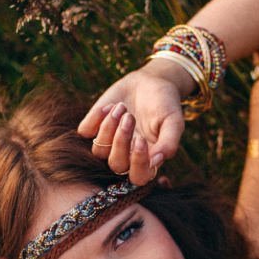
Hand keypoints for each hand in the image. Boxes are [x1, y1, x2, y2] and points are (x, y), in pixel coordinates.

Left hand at [77, 60, 189, 184]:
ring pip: (99, 150)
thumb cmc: (165, 104)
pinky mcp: (94, 127)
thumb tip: (157, 161)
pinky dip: (95, 117)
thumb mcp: (173, 121)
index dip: (137, 163)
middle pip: (116, 165)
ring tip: (121, 106)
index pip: (138, 177)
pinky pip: (85, 131)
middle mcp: (126, 156)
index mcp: (147, 159)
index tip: (141, 140)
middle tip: (129, 117)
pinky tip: (110, 105)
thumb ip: (169, 143)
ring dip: (108, 127)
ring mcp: (108, 143)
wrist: (150, 81)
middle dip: (121, 141)